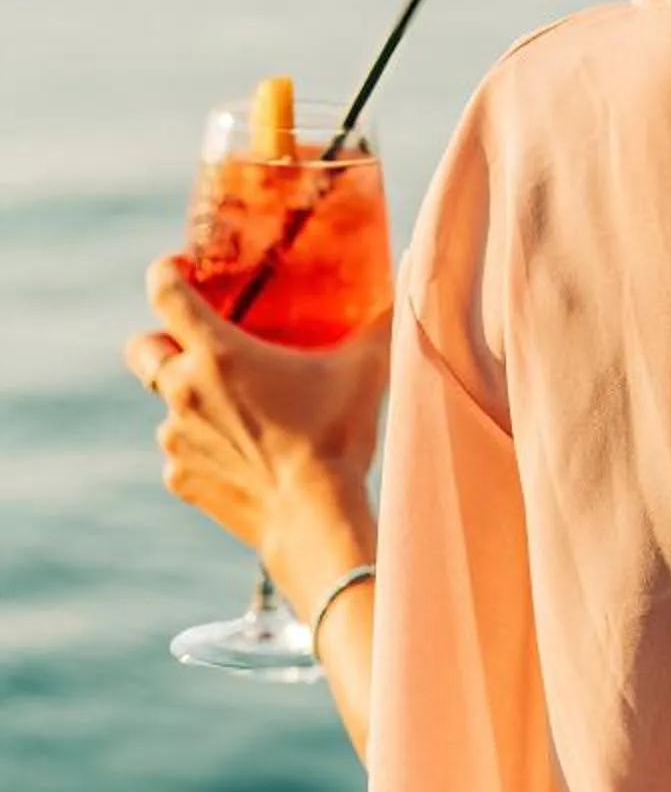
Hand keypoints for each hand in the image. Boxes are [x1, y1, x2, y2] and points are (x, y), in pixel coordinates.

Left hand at [124, 253, 388, 612]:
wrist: (314, 519)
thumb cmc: (336, 437)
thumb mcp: (365, 369)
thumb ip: (381, 321)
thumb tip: (408, 277)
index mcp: (216, 352)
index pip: (163, 291)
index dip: (166, 273)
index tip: (182, 271)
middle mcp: (183, 389)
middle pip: (141, 348)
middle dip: (159, 340)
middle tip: (195, 344)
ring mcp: (176, 437)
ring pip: (164, 406)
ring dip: (189, 401)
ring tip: (238, 411)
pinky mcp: (181, 478)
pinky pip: (181, 454)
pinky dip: (203, 450)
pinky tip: (241, 457)